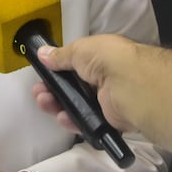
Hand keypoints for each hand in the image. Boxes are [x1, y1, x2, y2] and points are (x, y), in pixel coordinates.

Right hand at [32, 34, 171, 160]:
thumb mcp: (79, 50)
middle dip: (52, 90)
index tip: (42, 74)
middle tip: (39, 92)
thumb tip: (43, 53)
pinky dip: (72, 121)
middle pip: (71, 87)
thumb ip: (60, 55)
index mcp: (98, 57)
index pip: (73, 64)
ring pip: (75, 105)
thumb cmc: (108, 60)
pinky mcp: (107, 120)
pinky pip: (85, 122)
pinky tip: (62, 117)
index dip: (56, 69)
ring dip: (57, 104)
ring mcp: (104, 99)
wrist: (132, 86)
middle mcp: (102, 78)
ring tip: (45, 103)